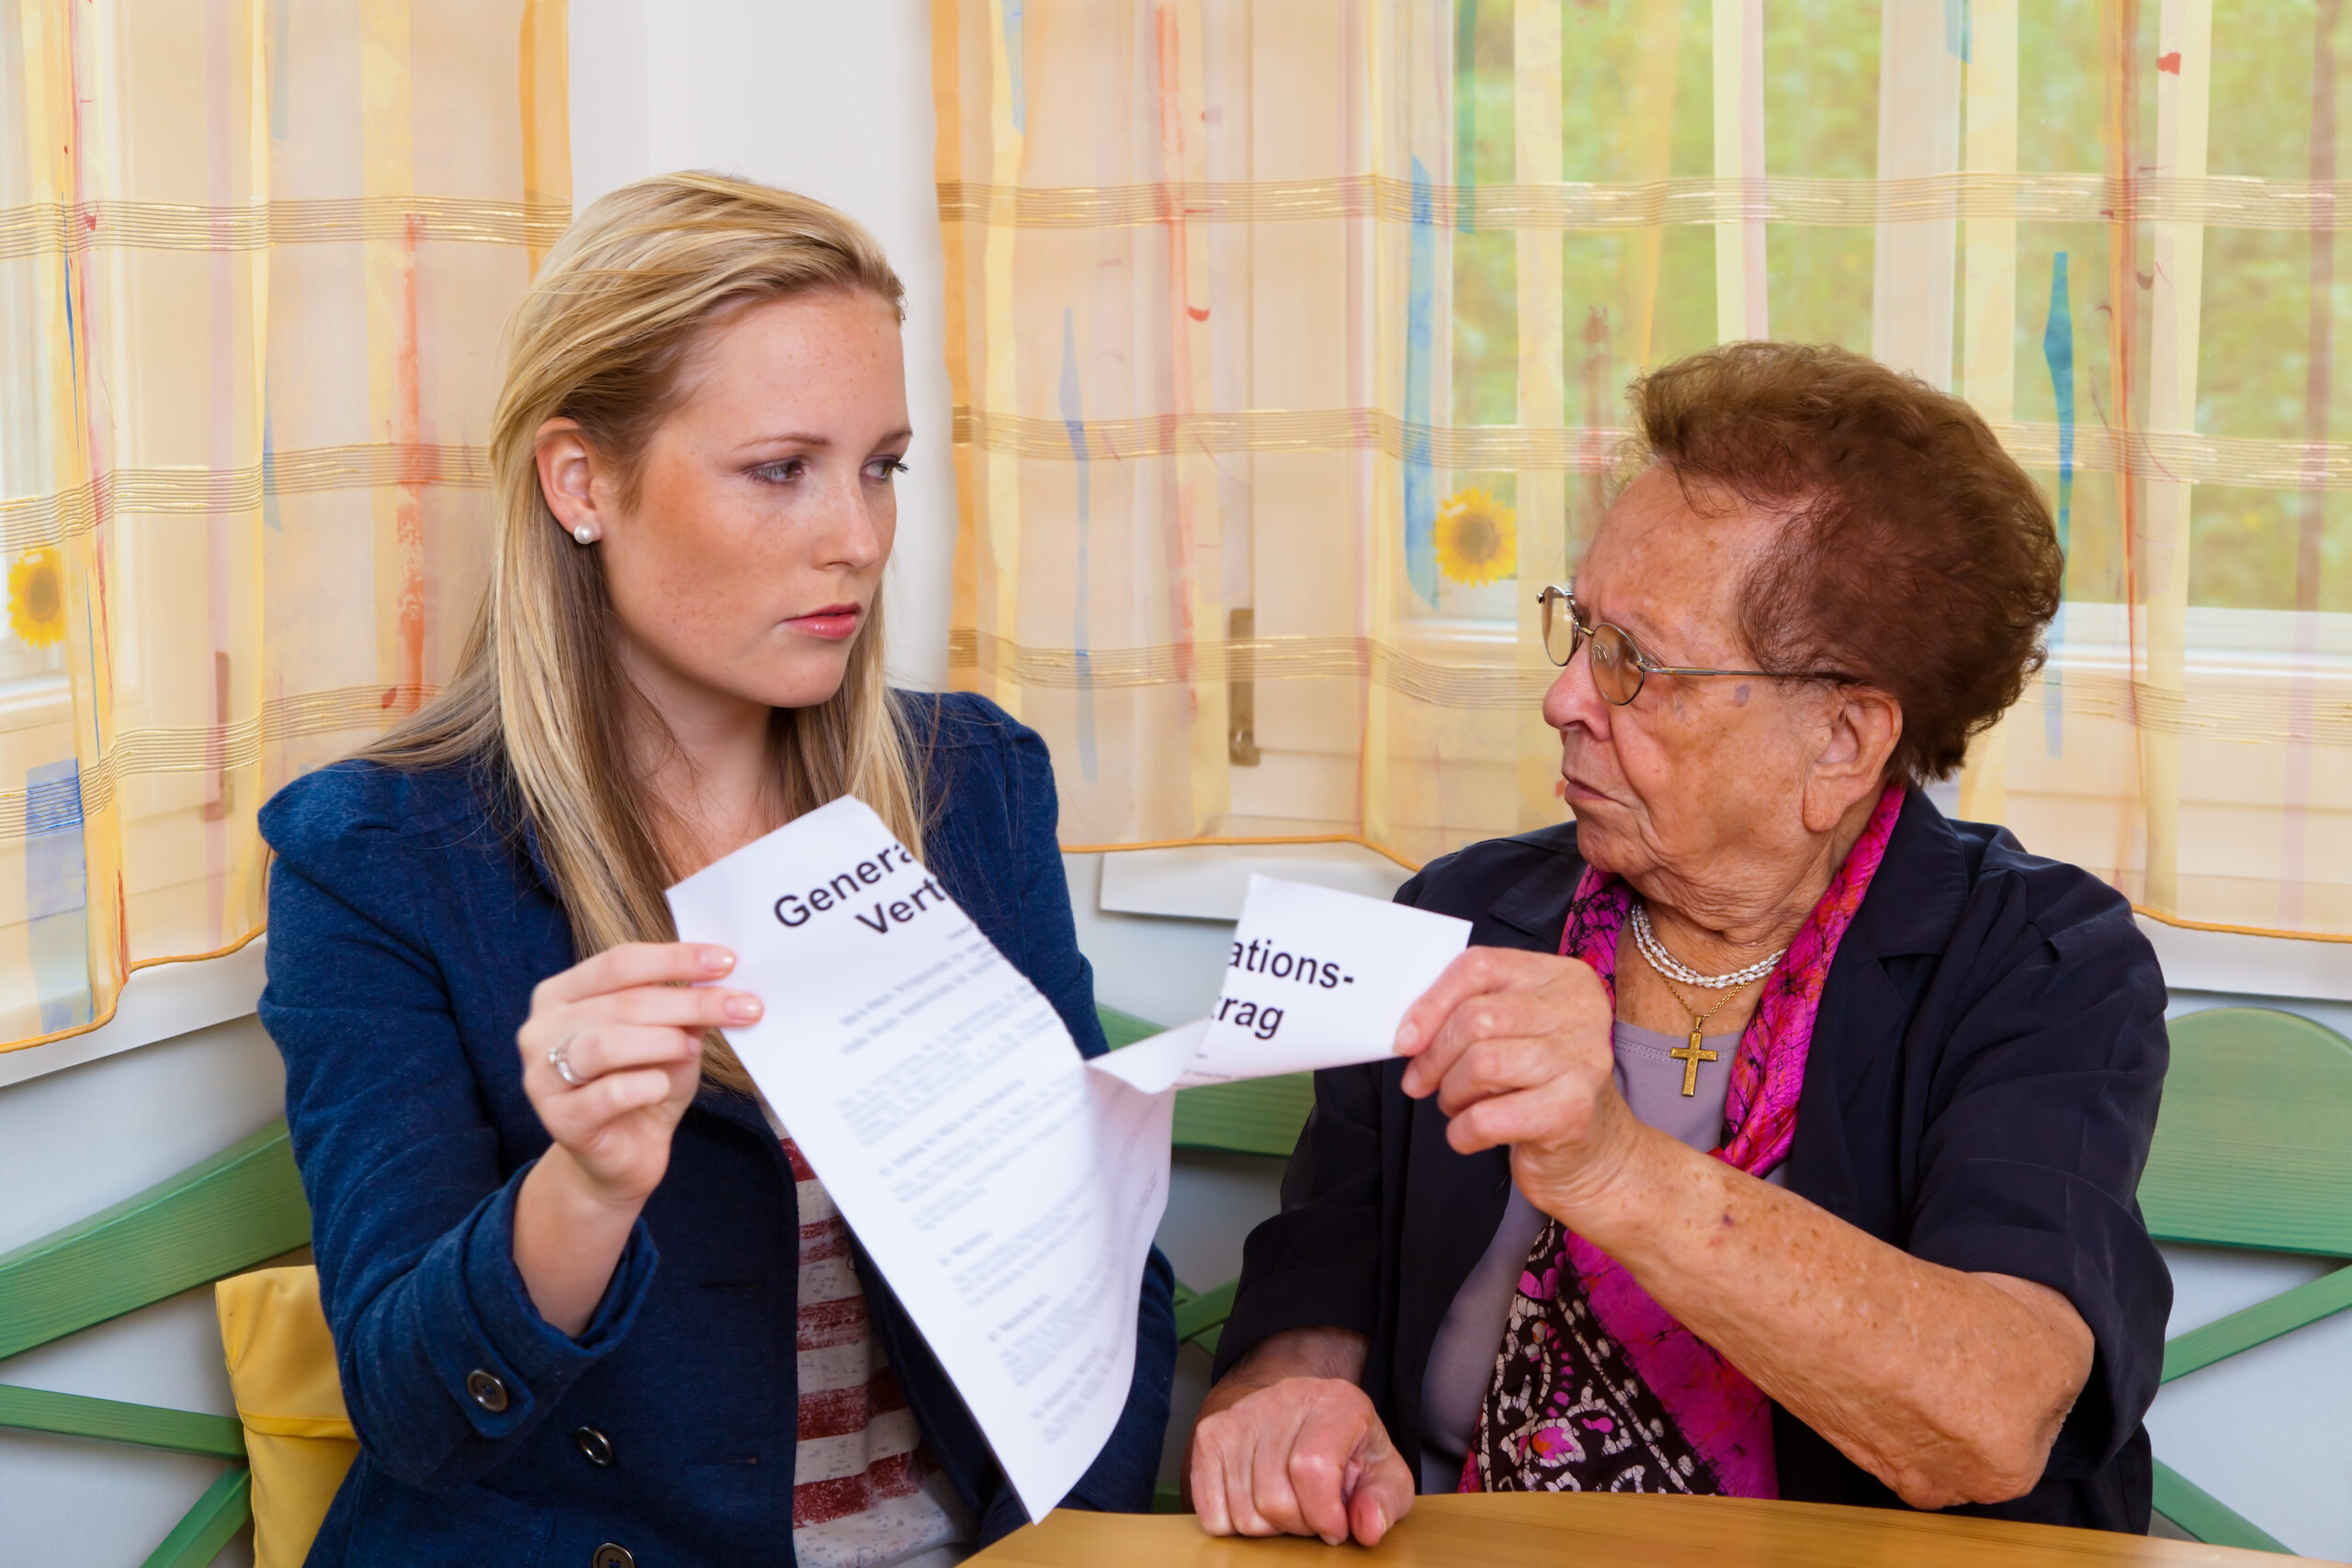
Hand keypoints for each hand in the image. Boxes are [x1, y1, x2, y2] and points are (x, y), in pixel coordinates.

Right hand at [516, 942, 755, 1206]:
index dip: (675, 959)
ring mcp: (541, 1075)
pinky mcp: (559, 1118)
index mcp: (562, 994)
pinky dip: (649, 1085)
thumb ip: (682, 1008)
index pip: (620, 963)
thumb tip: (720, 978)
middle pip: (623, 1001)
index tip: (726, 960)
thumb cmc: (642, 1086)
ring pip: (608, 1043)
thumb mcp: (669, 1038)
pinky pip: (611, 1093)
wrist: (621, 1157)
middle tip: (742, 1007)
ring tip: (693, 1049)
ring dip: (665, 1042)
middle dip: (691, 1002)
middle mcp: (540, 1029)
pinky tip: (662, 1088)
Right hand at [1189, 1376, 1413, 1545]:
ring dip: (1269, 1527)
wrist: (1307, 1418)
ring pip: (1243, 1511)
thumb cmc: (1349, 1452)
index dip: (1325, 1514)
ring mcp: (1240, 1414)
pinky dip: (1235, 1525)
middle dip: (1298, 1525)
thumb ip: (1385, 1500)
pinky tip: (1258, 1503)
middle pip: (1274, 1497)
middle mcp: (1283, 1398)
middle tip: (1313, 1514)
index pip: (1313, 1468)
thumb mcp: (1385, 1475)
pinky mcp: (1210, 1434)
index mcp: (1336, 1402)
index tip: (1336, 1526)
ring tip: (1289, 1504)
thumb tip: (1368, 1527)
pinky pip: (1211, 1513)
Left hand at [1393, 946, 1640, 1225]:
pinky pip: (1488, 1117)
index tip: (1404, 1039)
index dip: (1431, 1003)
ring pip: (1481, 1064)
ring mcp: (1582, 1060)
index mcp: (1563, 977)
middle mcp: (1581, 1012)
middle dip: (1434, 1056)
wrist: (1593, 1151)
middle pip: (1478, 1018)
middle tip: (1420, 1082)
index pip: (1480, 967)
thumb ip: (1471, 1013)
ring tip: (1456, 1105)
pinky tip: (1469, 1134)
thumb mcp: (1514, 1033)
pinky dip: (1462, 1131)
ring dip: (1450, 1093)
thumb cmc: (1539, 1085)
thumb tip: (1409, 1033)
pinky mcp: (1573, 1111)